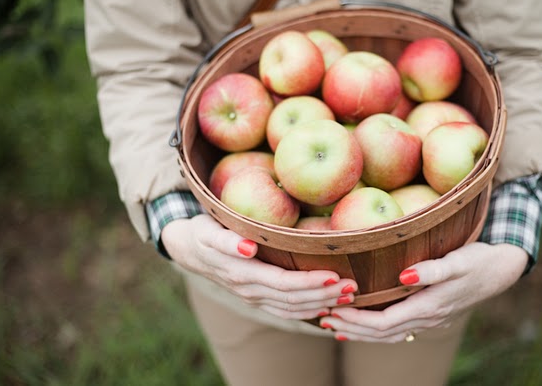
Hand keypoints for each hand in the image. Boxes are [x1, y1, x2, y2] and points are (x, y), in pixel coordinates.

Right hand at [161, 214, 357, 319]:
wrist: (190, 248)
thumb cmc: (206, 231)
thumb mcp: (210, 231)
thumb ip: (227, 240)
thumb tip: (249, 248)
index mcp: (241, 273)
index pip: (282, 283)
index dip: (309, 283)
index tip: (334, 276)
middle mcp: (249, 290)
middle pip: (292, 299)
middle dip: (323, 295)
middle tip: (352, 287)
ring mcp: (253, 297)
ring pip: (291, 308)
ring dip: (321, 305)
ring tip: (348, 297)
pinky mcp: (257, 299)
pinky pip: (285, 310)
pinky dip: (308, 311)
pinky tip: (327, 307)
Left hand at [320, 242, 527, 341]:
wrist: (502, 268)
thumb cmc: (477, 259)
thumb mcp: (458, 260)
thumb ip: (432, 270)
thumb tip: (404, 276)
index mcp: (430, 307)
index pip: (385, 322)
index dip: (358, 320)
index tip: (333, 310)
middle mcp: (428, 319)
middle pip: (382, 333)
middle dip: (351, 328)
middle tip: (322, 319)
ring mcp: (430, 321)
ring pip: (389, 334)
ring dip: (360, 332)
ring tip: (333, 325)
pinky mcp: (431, 316)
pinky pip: (397, 329)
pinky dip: (375, 329)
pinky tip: (362, 326)